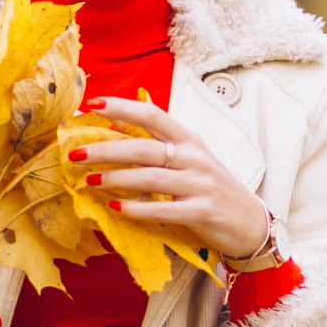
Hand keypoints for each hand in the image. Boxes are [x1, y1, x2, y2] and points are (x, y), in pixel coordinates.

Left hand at [70, 96, 270, 259]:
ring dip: (117, 179)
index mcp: (190, 140)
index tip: (91, 103)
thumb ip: (154, 142)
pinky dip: (139, 209)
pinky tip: (116, 208)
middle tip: (76, 154)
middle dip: (107, 149)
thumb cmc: (211, 188)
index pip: (153, 115)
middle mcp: (196, 158)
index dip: (122, 107)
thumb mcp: (187, 159)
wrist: (250, 223)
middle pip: (145, 148)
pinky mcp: (203, 213)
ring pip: (152, 178)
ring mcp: (201, 185)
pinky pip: (165, 210)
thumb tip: (114, 122)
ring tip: (90, 182)